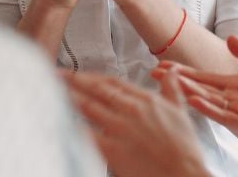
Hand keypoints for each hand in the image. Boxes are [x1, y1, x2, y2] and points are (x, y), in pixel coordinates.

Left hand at [64, 70, 209, 176]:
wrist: (183, 174)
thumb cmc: (184, 149)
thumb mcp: (181, 113)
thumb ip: (172, 90)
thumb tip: (171, 72)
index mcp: (146, 100)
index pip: (112, 82)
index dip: (92, 76)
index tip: (78, 73)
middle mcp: (131, 110)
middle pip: (96, 90)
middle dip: (74, 81)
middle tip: (57, 75)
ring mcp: (120, 129)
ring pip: (89, 107)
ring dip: (70, 98)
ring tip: (54, 91)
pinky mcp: (112, 149)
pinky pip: (87, 135)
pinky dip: (73, 126)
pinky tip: (61, 120)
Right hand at [154, 35, 237, 142]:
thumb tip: (229, 38)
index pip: (206, 77)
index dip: (185, 71)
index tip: (163, 64)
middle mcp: (236, 99)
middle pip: (201, 89)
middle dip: (178, 81)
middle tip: (152, 72)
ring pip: (209, 101)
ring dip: (189, 93)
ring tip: (168, 82)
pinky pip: (226, 117)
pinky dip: (210, 109)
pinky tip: (195, 100)